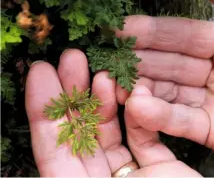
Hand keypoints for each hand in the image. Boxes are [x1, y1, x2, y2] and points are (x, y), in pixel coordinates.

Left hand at [25, 49, 200, 176]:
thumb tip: (47, 159)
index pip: (55, 152)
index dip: (45, 112)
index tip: (41, 75)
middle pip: (80, 136)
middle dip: (73, 95)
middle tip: (69, 59)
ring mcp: (134, 176)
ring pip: (111, 132)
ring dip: (104, 100)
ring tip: (99, 71)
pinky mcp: (161, 167)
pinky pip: (145, 136)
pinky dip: (139, 115)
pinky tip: (133, 95)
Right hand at [115, 0, 213, 176]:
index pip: (183, 36)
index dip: (151, 32)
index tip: (122, 30)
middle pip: (170, 65)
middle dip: (140, 62)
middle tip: (112, 62)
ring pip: (171, 94)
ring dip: (145, 91)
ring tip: (121, 88)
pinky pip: (182, 122)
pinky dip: (160, 117)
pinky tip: (140, 110)